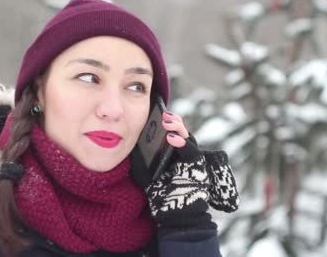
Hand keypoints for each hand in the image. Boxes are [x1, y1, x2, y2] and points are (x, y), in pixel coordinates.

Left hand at [144, 112, 238, 235]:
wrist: (175, 215)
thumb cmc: (160, 195)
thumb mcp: (146, 172)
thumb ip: (141, 158)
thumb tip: (129, 144)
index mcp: (173, 153)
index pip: (171, 132)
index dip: (165, 122)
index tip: (155, 112)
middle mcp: (184, 154)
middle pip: (181, 131)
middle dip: (172, 121)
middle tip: (163, 115)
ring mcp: (192, 160)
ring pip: (188, 137)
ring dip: (178, 127)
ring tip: (167, 121)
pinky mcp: (197, 167)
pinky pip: (192, 152)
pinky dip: (182, 144)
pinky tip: (171, 139)